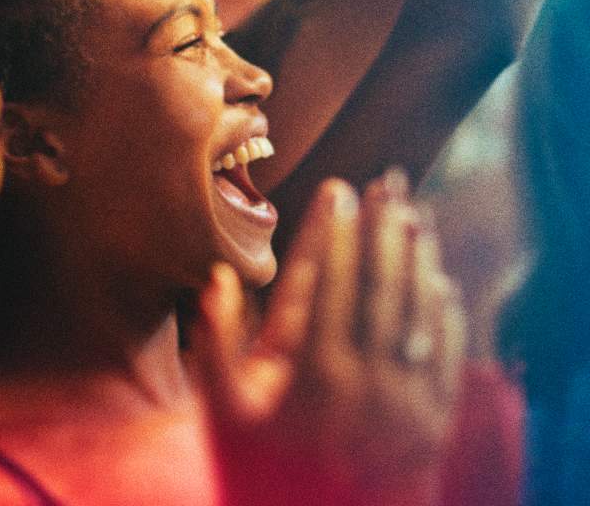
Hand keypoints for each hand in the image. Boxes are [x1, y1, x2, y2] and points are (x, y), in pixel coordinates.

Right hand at [192, 172, 465, 505]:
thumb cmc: (267, 477)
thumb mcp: (224, 419)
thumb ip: (213, 347)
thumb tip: (217, 278)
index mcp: (312, 372)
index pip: (329, 280)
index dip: (336, 229)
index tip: (340, 189)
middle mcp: (363, 377)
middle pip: (377, 282)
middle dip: (381, 226)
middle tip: (387, 182)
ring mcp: (403, 397)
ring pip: (414, 308)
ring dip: (416, 256)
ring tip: (414, 213)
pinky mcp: (432, 419)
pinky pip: (443, 352)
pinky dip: (443, 311)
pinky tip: (439, 279)